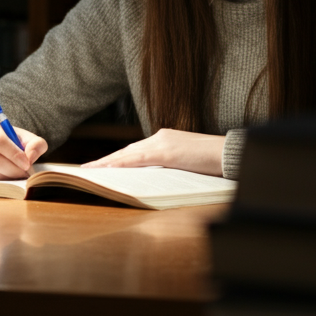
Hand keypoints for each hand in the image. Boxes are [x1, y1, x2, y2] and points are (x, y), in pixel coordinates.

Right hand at [0, 115, 47, 178]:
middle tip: (25, 173)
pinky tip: (8, 175)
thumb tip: (30, 157)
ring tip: (19, 174)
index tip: (27, 164)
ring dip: (7, 176)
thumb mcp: (26, 137)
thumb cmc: (12, 139)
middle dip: (12, 169)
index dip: (14, 154)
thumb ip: (36, 144)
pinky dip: (0, 180)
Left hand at [82, 129, 225, 176]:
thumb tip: (151, 179)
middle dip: (106, 160)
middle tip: (86, 169)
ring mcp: (163, 142)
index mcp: (165, 139)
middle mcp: (160, 137)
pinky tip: (108, 170)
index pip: (134, 150)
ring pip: (128, 153)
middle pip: (127, 150)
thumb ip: (167, 166)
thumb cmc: (212, 162)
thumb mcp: (185, 163)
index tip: (100, 166)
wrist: (229, 153)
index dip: (116, 158)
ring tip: (90, 171)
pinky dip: (122, 163)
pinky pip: (138, 158)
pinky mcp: (167, 151)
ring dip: (108, 163)